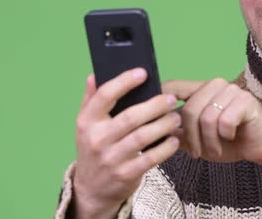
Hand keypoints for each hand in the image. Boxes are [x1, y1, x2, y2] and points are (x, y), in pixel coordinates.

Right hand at [72, 68, 180, 218]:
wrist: (91, 190)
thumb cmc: (94, 149)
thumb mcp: (86, 125)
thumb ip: (90, 99)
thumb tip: (93, 75)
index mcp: (87, 122)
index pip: (105, 96)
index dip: (124, 82)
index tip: (143, 73)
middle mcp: (97, 139)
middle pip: (130, 117)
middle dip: (154, 106)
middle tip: (171, 99)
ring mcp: (111, 159)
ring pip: (142, 137)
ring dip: (163, 125)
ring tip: (175, 117)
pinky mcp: (126, 175)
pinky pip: (150, 158)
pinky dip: (165, 148)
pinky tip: (174, 139)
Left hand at [163, 78, 261, 164]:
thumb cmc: (230, 141)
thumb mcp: (198, 139)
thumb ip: (179, 133)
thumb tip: (156, 131)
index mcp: (201, 90)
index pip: (174, 86)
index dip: (161, 100)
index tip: (155, 118)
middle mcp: (215, 85)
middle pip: (189, 109)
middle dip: (191, 137)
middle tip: (197, 152)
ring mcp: (231, 91)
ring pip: (206, 118)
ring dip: (208, 141)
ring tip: (214, 149)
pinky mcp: (245, 101)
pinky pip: (224, 122)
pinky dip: (225, 136)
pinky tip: (231, 137)